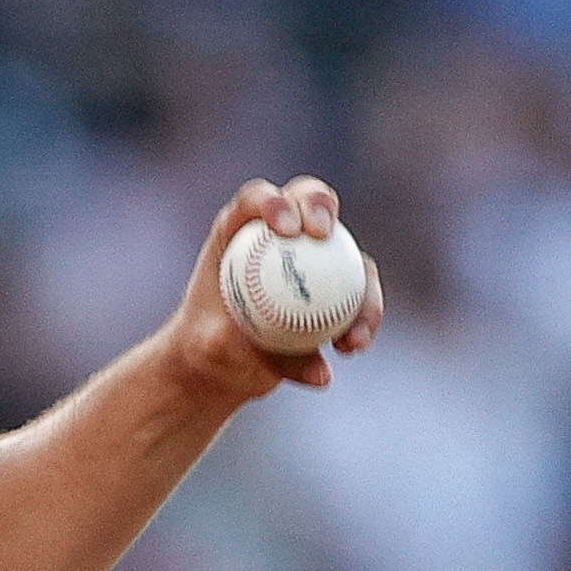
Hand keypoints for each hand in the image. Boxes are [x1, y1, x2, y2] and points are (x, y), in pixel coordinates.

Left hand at [162, 176, 385, 404]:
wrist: (227, 369)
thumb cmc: (208, 352)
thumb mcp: (208, 350)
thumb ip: (227, 340)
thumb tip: (246, 340)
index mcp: (237, 232)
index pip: (256, 201)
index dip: (273, 203)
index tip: (286, 230)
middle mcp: (279, 235)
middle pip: (307, 201)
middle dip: (319, 205)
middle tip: (322, 234)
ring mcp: (313, 257)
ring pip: (347, 252)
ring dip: (356, 279)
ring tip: (346, 315)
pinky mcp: (338, 287)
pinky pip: (360, 297)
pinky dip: (363, 318)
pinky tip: (354, 346)